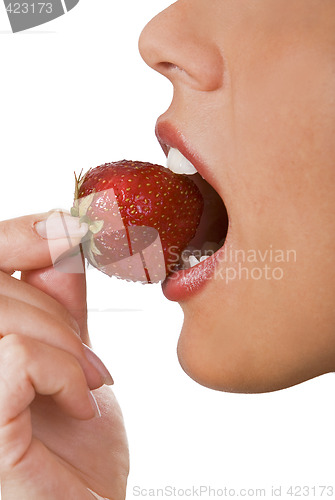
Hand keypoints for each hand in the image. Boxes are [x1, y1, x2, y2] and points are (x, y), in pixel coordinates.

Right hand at [0, 212, 128, 499]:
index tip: (75, 228)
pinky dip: (61, 371)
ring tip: (92, 383)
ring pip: (1, 314)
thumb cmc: (75, 443)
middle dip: (53, 308)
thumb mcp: (67, 354)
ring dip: (64, 343)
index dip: (19, 233)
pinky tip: (79, 404)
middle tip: (92, 353)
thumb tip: (63, 241)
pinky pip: (13, 356)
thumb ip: (55, 301)